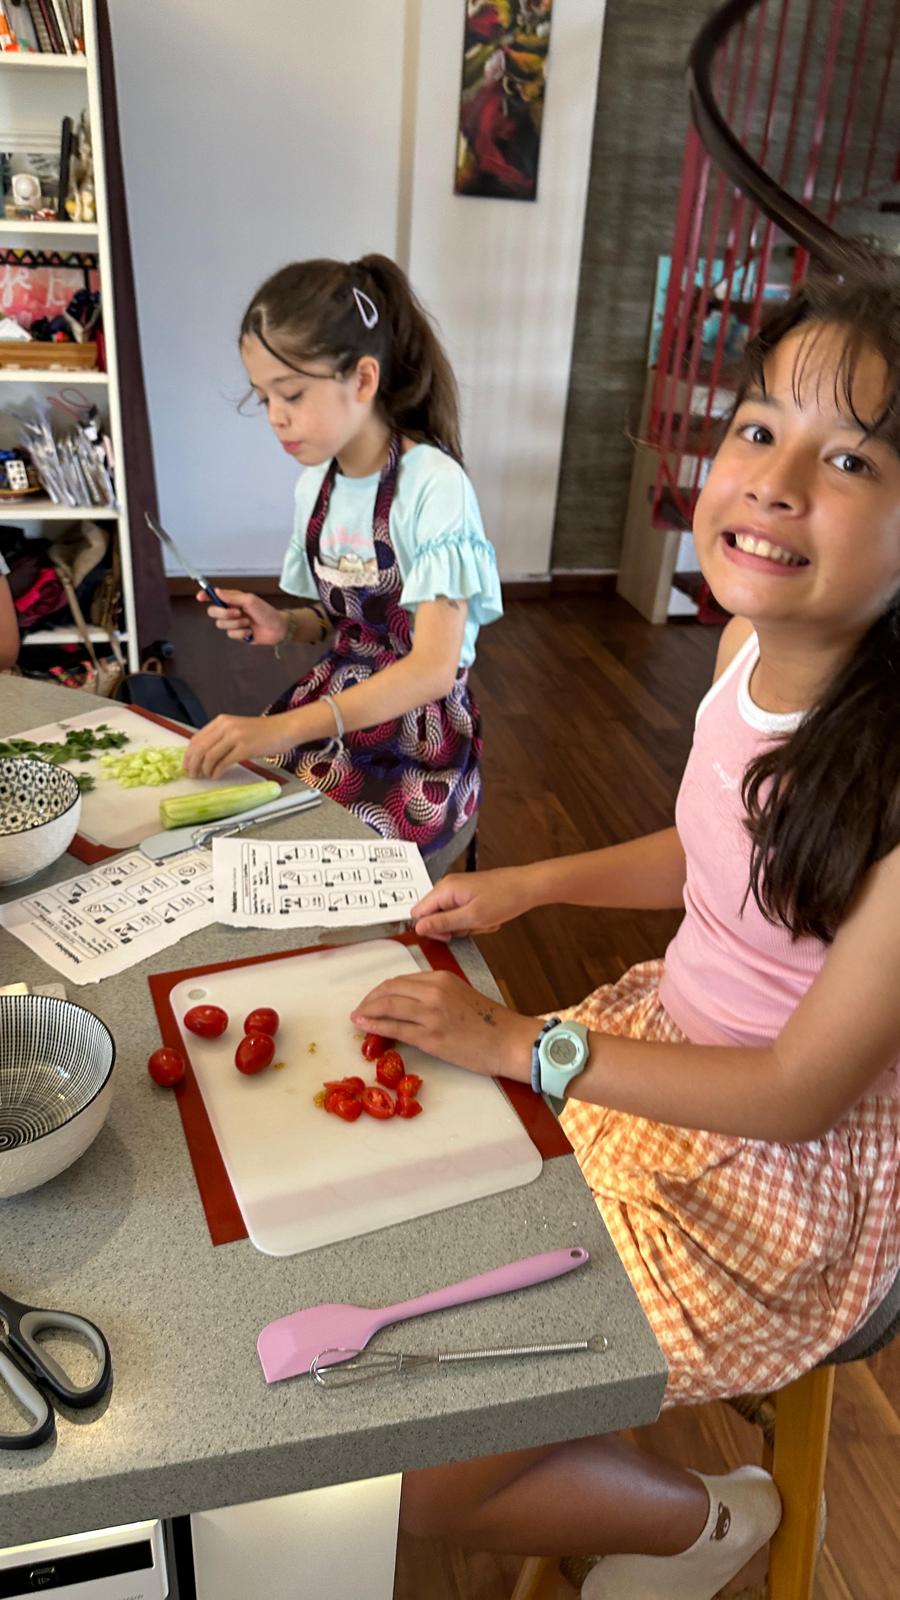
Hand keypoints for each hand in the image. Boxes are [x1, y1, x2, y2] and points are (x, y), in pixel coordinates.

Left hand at [183, 712, 298, 778]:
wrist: (284, 729)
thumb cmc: (263, 732)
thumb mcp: (238, 729)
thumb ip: (221, 737)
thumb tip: (204, 754)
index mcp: (222, 721)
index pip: (197, 738)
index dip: (189, 754)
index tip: (186, 765)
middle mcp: (226, 726)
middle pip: (200, 748)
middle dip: (193, 764)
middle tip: (192, 775)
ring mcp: (236, 736)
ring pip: (210, 756)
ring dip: (204, 769)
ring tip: (205, 776)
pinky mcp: (245, 748)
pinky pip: (224, 762)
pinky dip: (217, 771)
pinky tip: (216, 776)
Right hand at [196, 588, 286, 646]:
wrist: (277, 629)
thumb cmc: (266, 612)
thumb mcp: (250, 600)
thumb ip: (232, 596)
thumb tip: (217, 591)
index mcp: (233, 599)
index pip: (215, 596)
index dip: (205, 595)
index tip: (200, 597)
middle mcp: (231, 610)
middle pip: (213, 612)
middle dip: (224, 613)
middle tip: (238, 612)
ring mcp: (233, 622)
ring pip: (221, 625)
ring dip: (236, 624)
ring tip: (248, 623)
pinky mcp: (237, 634)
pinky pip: (230, 634)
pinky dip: (241, 633)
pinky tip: (250, 632)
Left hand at [350, 969, 535, 1079]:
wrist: (509, 1041)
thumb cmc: (489, 1023)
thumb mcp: (460, 996)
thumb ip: (435, 994)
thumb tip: (409, 1003)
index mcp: (441, 978)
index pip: (401, 980)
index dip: (381, 990)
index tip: (372, 999)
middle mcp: (434, 991)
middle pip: (389, 989)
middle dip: (369, 999)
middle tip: (360, 1009)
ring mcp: (431, 1013)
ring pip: (388, 1006)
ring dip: (367, 1011)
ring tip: (357, 1018)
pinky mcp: (431, 1036)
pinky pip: (395, 1028)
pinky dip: (375, 1026)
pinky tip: (365, 1027)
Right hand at [411, 866, 536, 941]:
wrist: (527, 887)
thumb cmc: (505, 897)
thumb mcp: (472, 917)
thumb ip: (443, 923)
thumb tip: (419, 928)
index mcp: (444, 889)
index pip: (418, 913)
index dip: (430, 929)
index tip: (448, 935)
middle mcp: (448, 887)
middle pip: (433, 916)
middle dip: (451, 928)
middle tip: (470, 927)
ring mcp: (458, 891)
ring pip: (449, 918)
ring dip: (465, 926)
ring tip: (482, 921)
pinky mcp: (468, 895)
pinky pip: (461, 915)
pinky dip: (473, 921)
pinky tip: (487, 919)